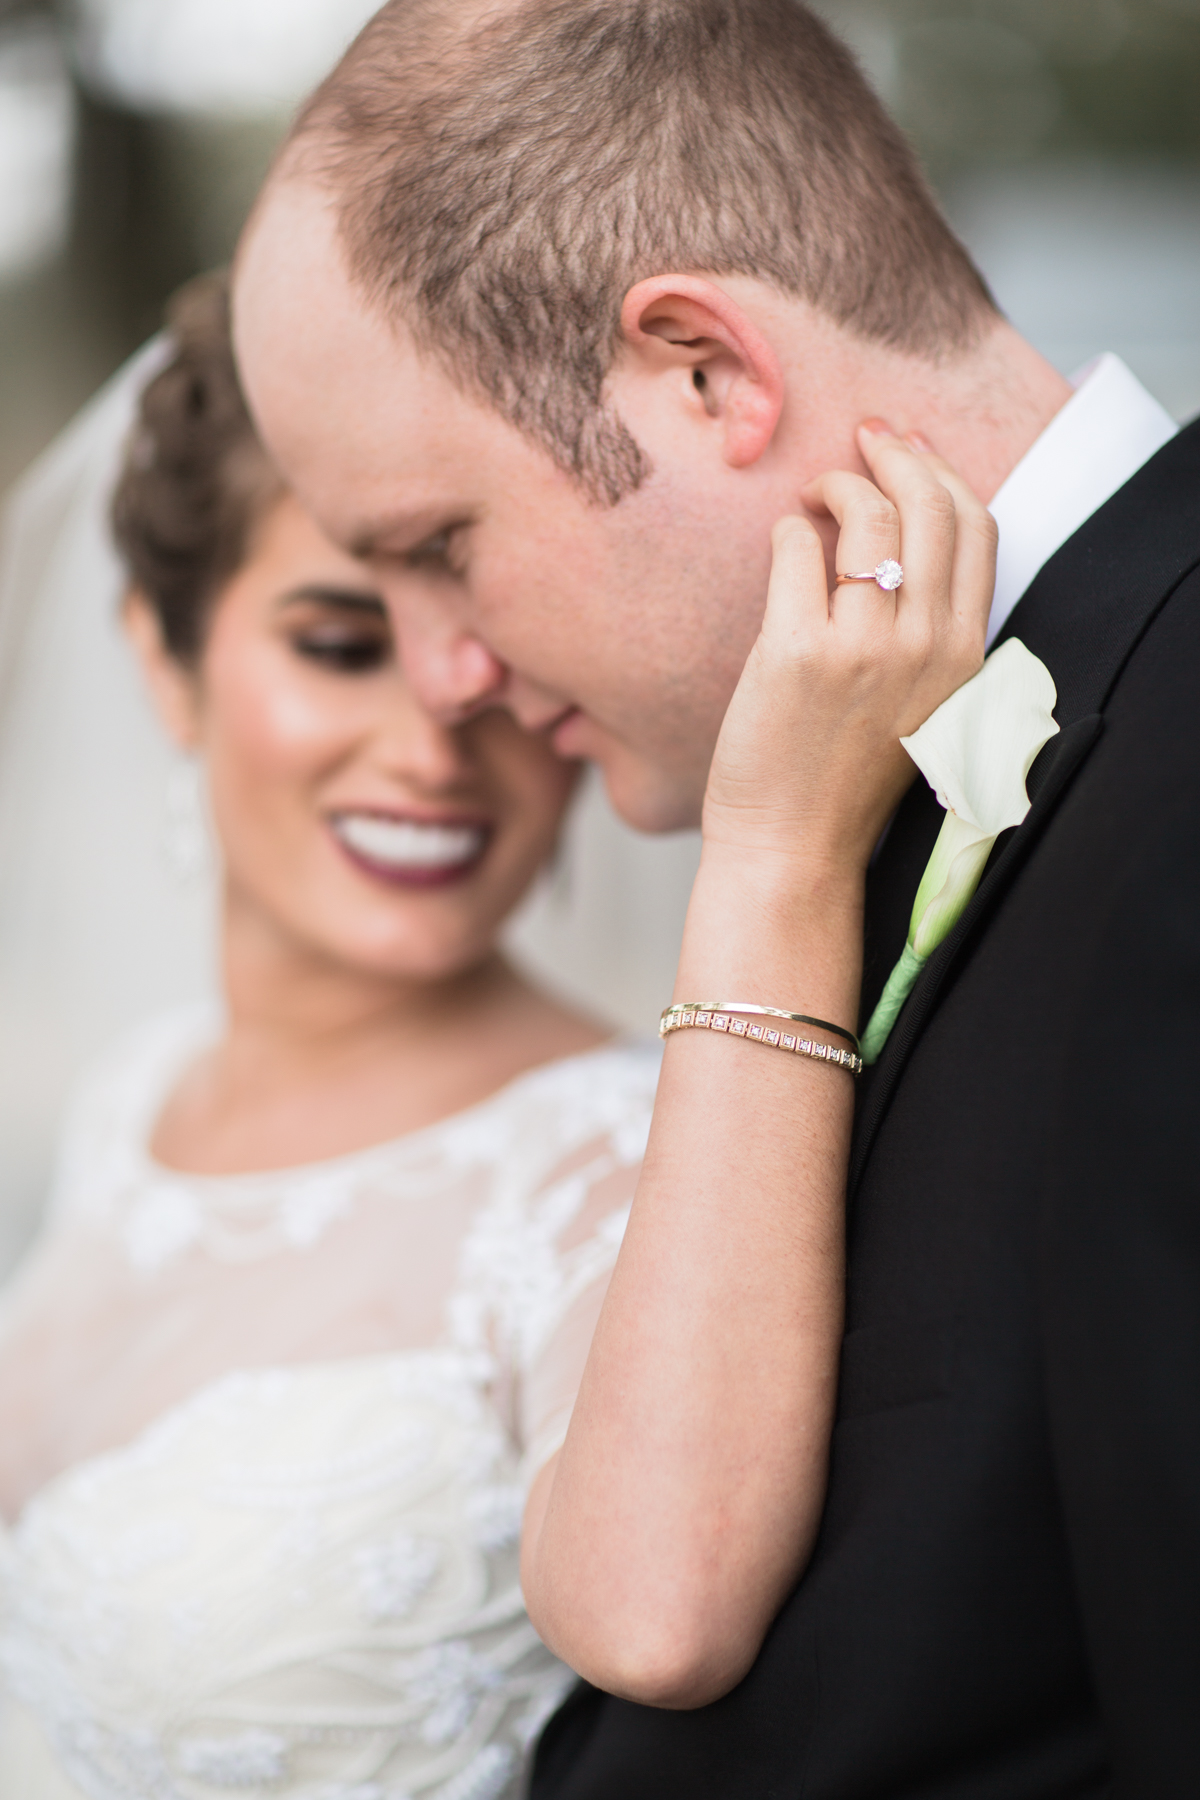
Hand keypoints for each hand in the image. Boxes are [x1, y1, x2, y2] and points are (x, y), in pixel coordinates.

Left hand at [702, 424, 996, 882]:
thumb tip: (899, 529)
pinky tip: (782, 542)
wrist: (794, 849)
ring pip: (866, 514)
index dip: (942, 473)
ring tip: (810, 499)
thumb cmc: (843, 778)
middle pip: (930, 504)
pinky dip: (787, 530)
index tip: (907, 450)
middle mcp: (927, 646)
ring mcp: (865, 647)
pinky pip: (794, 548)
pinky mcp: (799, 652)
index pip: (978, 528)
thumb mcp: (917, 704)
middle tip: (858, 443)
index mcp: (965, 656)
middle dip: (893, 455)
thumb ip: (923, 630)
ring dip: (835, 485)